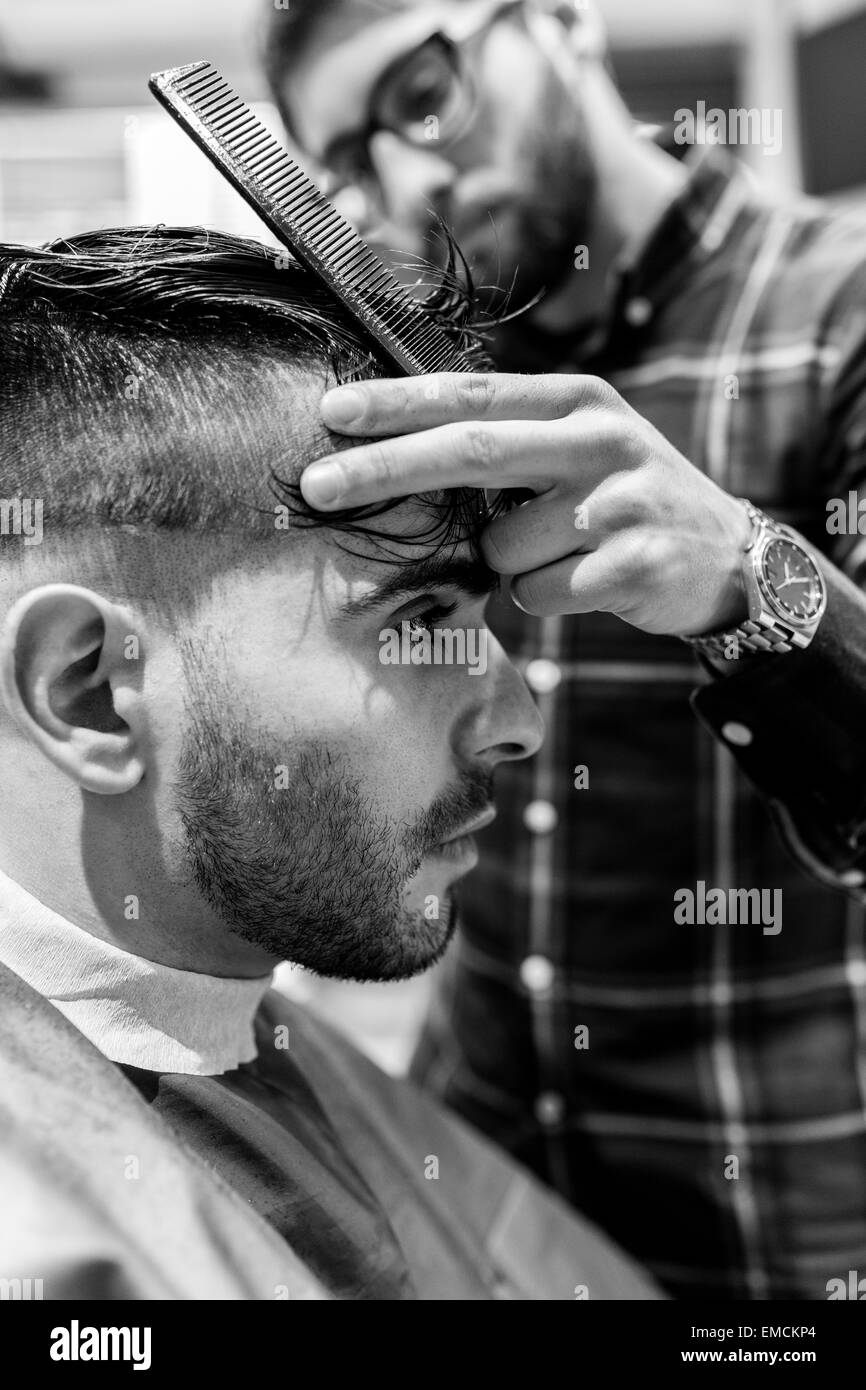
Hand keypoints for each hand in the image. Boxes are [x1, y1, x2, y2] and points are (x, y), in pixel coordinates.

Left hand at [303, 373, 752, 636]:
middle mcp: (600, 439)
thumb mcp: (577, 447)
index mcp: (577, 400)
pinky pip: (538, 594)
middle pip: (472, 452)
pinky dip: (542, 599)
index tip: (330, 412)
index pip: (471, 397)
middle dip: (384, 469)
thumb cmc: (622, 499)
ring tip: (564, 554)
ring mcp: (620, 501)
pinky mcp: (633, 563)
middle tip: (315, 484)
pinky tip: (589, 583)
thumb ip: (508, 441)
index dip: (396, 404)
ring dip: (505, 566)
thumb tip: (395, 450)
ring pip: (502, 548)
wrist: (726, 556)